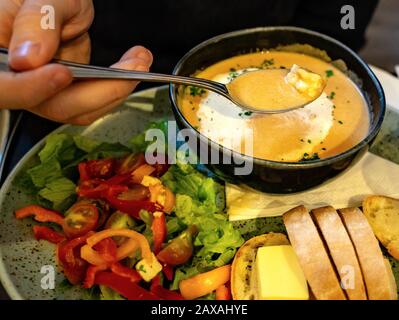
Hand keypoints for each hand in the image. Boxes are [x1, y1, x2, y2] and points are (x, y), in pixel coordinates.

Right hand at [0, 0, 152, 124]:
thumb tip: (28, 60)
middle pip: (50, 105)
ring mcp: (44, 90)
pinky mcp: (67, 92)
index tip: (62, 73)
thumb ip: (35, 23)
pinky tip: (132, 65)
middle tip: (132, 67)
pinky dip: (115, 87)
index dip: (32, 88)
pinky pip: (91, 102)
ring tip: (139, 60)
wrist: (59, 2)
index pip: (4, 88)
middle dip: (97, 91)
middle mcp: (18, 81)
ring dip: (115, 89)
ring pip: (78, 109)